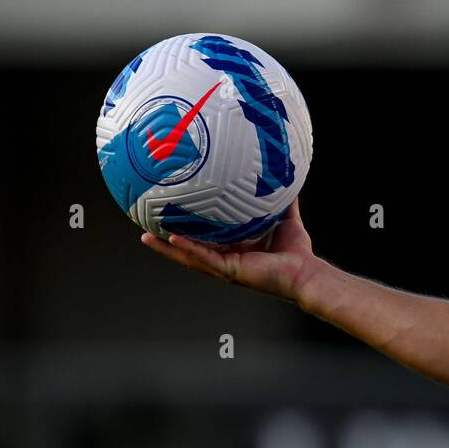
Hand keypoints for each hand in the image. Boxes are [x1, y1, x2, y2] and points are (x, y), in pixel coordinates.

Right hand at [141, 197, 318, 305]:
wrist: (305, 270)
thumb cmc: (296, 251)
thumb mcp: (286, 219)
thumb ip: (284, 201)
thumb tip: (286, 177)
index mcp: (233, 249)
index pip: (203, 240)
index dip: (185, 231)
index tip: (168, 218)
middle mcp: (225, 259)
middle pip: (187, 250)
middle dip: (165, 242)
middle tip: (144, 230)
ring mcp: (224, 267)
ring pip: (188, 256)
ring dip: (166, 248)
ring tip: (145, 237)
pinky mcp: (229, 270)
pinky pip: (204, 257)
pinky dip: (187, 248)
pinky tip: (172, 239)